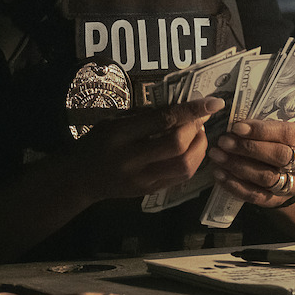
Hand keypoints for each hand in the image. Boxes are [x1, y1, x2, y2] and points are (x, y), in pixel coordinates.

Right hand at [66, 96, 223, 200]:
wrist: (80, 179)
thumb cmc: (97, 142)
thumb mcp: (114, 121)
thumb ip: (145, 114)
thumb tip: (181, 105)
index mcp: (120, 135)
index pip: (163, 121)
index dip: (191, 111)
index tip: (213, 102)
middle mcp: (132, 160)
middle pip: (177, 146)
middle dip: (196, 129)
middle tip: (200, 119)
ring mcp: (142, 180)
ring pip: (184, 166)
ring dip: (200, 148)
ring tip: (199, 134)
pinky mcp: (150, 191)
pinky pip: (181, 178)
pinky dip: (193, 161)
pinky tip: (192, 149)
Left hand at [208, 119, 294, 208]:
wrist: (291, 173)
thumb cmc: (278, 144)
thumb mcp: (277, 131)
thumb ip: (262, 127)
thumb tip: (234, 124)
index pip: (287, 133)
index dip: (261, 130)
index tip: (237, 127)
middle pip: (278, 156)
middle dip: (248, 148)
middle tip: (224, 141)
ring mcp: (294, 185)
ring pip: (266, 177)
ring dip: (238, 166)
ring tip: (217, 156)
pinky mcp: (278, 201)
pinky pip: (256, 195)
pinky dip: (235, 185)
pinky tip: (220, 175)